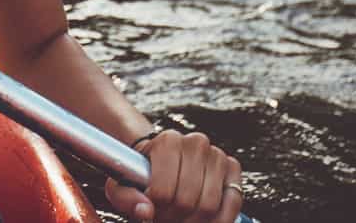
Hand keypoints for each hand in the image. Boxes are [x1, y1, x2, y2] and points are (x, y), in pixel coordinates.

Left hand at [105, 130, 243, 222]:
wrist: (161, 160)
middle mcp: (195, 143)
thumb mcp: (121, 185)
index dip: (157, 210)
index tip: (152, 209)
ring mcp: (216, 154)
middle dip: (175, 218)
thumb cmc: (141, 175)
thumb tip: (146, 211)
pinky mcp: (232, 167)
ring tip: (181, 217)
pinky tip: (205, 221)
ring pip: (210, 205)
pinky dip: (220, 220)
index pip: (164, 192)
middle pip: (187, 201)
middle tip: (166, 217)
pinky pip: (233, 202)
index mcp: (167, 141)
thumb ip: (126, 199)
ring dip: (195, 221)